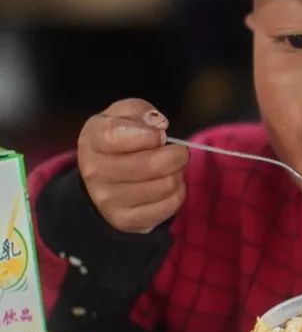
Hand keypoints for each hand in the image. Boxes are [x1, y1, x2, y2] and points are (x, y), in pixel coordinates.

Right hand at [77, 99, 187, 232]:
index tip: (160, 135)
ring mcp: (108, 200)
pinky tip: (166, 185)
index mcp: (92, 140)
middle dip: (176, 155)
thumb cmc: (119, 140)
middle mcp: (94, 172)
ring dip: (178, 173)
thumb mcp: (122, 115)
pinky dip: (178, 192)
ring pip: (166, 185)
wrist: (103, 180)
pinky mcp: (126, 220)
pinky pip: (170, 205)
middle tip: (178, 152)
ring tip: (170, 169)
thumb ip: (138, 111)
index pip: (116, 135)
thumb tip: (157, 124)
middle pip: (151, 164)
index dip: (147, 134)